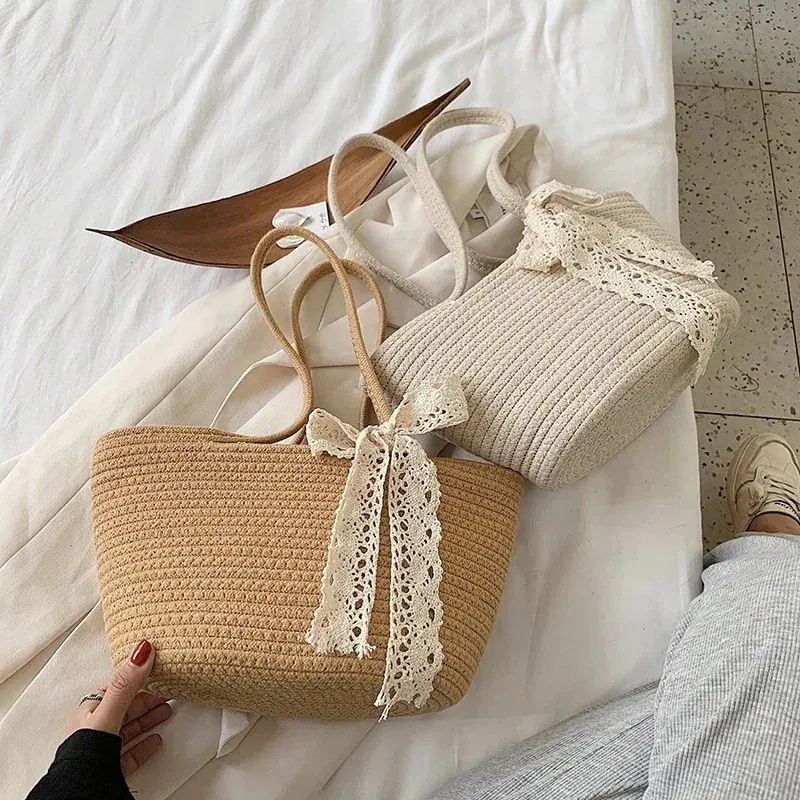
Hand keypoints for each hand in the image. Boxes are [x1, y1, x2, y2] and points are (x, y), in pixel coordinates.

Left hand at [68, 639, 170, 776]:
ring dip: (149, 719)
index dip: (139, 679)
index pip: (117, 689)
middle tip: (169, 691)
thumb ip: (126, 684)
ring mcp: (103, 751)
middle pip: (127, 709)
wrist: (80, 794)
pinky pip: (131, 753)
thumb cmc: (85, 755)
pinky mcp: (111, 770)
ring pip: (130, 729)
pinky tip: (155, 741)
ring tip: (167, 712)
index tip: (159, 672)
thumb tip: (142, 649)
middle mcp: (95, 731)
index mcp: (90, 712)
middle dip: (148, 699)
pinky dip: (145, 744)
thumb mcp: (109, 713)